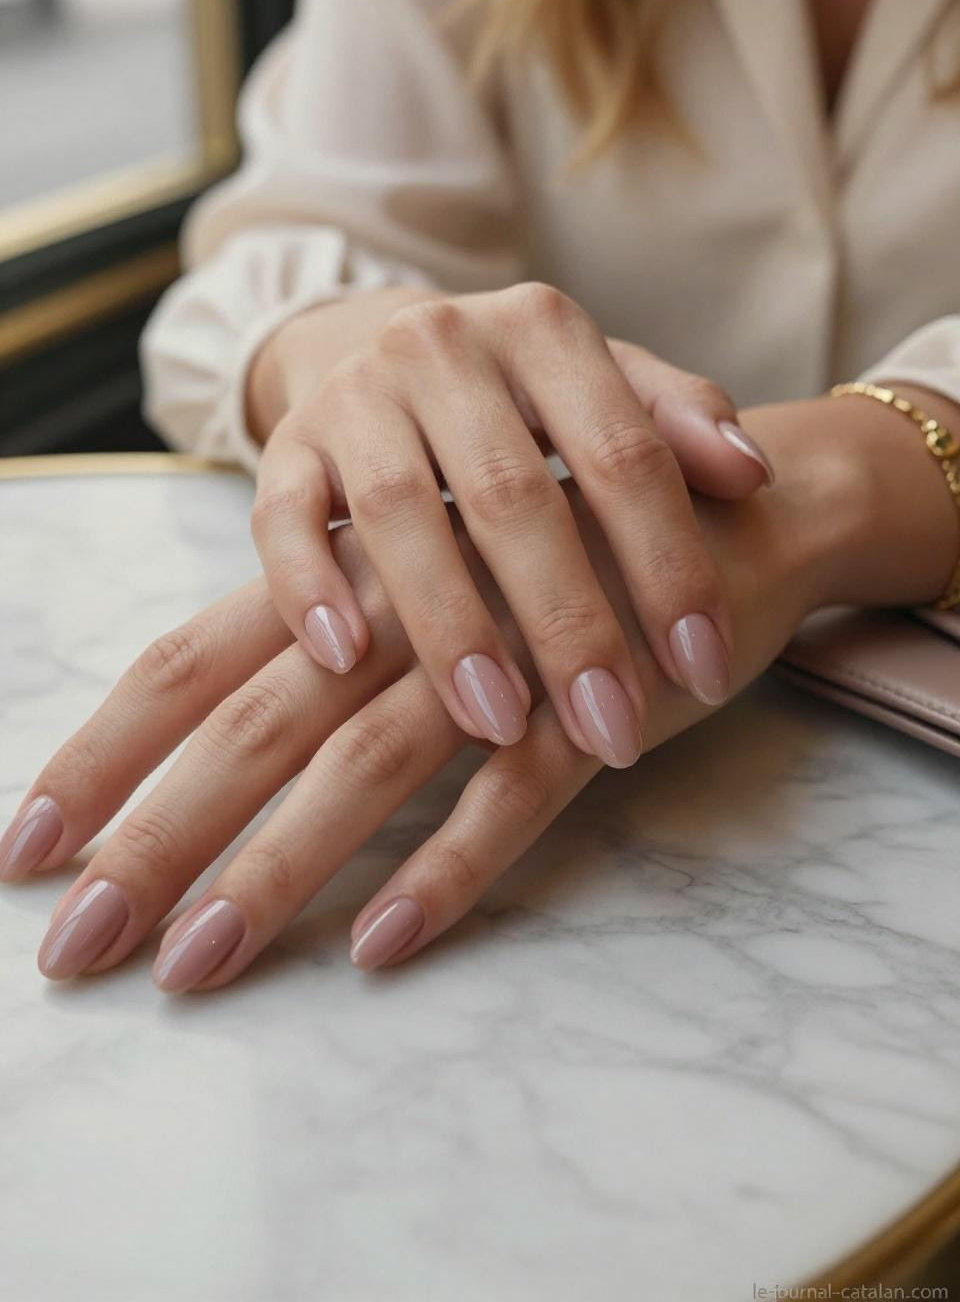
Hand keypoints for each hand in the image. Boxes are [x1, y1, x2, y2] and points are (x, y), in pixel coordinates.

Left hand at [1, 406, 835, 991]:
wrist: (729, 503)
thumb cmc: (555, 549)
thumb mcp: (430, 577)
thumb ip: (335, 635)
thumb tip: (223, 739)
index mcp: (345, 578)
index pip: (187, 662)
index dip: (100, 753)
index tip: (20, 850)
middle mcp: (398, 611)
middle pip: (248, 725)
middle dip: (152, 836)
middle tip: (70, 947)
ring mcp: (497, 654)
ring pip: (365, 763)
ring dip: (276, 870)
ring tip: (193, 965)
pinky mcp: (591, 701)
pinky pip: (513, 794)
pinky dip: (449, 867)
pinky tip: (386, 944)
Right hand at [246, 282, 773, 765]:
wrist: (375, 341)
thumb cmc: (518, 393)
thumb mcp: (604, 385)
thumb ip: (677, 422)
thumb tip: (753, 475)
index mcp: (543, 328)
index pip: (623, 453)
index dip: (670, 565)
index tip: (706, 667)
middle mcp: (443, 346)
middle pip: (511, 494)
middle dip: (566, 622)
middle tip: (612, 728)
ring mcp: (355, 394)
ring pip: (397, 513)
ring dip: (449, 626)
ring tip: (499, 723)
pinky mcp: (285, 444)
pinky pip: (278, 516)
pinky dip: (307, 586)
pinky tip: (345, 661)